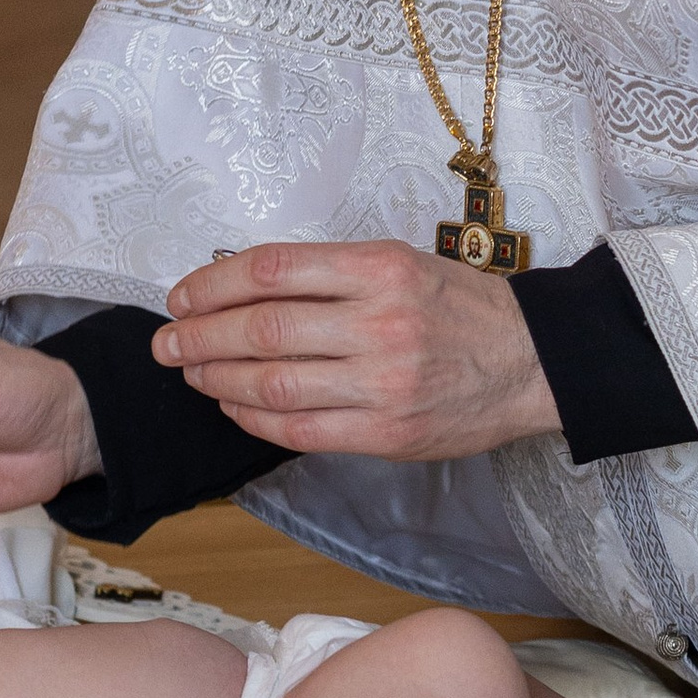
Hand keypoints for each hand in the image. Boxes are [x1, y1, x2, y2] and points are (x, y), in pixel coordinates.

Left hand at [152, 241, 558, 458]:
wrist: (530, 361)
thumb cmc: (459, 308)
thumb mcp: (400, 263)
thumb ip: (330, 275)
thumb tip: (245, 288)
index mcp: (379, 269)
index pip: (272, 271)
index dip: (213, 284)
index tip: (182, 295)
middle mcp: (379, 324)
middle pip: (262, 329)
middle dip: (199, 336)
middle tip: (167, 340)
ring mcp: (383, 384)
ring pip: (273, 383)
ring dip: (217, 378)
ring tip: (190, 372)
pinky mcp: (386, 434)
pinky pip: (300, 429)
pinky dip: (253, 417)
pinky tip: (232, 403)